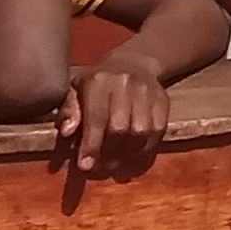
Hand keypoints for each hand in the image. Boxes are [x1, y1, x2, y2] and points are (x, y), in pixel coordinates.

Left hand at [55, 58, 168, 188]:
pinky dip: (143, 147)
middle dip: (108, 152)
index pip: (96, 118)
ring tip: (113, 161)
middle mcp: (125, 83)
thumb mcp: (74, 89)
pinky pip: (157, 131)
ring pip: (140, 132)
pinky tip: (130, 152)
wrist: (132, 63)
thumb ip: (68, 110)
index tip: (85, 166)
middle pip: (120, 128)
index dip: (91, 145)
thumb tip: (67, 132)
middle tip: (99, 166)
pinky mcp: (163, 100)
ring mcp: (148, 91)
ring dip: (126, 153)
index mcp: (99, 80)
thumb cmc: (95, 83)